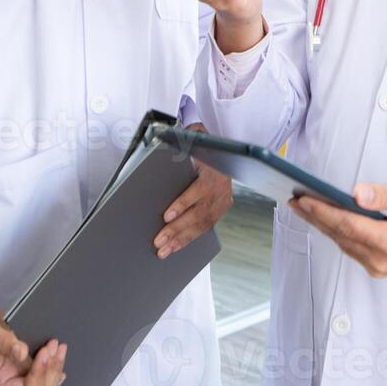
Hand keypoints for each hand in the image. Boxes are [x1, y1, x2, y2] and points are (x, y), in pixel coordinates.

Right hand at [0, 293, 67, 385]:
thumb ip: (3, 343)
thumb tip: (21, 352)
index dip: (39, 375)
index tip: (42, 353)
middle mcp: (7, 375)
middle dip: (51, 370)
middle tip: (53, 348)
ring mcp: (15, 364)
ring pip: (44, 376)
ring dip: (55, 364)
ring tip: (57, 345)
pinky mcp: (21, 352)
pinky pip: (42, 362)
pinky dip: (52, 357)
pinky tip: (56, 348)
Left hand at [155, 124, 232, 257]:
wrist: (227, 150)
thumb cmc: (206, 146)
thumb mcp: (197, 137)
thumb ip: (185, 138)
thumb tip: (163, 136)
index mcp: (214, 169)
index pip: (199, 190)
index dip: (183, 203)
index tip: (168, 215)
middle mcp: (221, 186)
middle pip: (199, 212)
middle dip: (177, 228)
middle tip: (159, 239)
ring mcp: (223, 199)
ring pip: (203, 224)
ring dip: (182, 239)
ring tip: (164, 249)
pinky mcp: (222, 208)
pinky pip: (206, 227)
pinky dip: (190, 238)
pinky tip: (176, 246)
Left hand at [291, 183, 386, 277]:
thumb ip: (383, 196)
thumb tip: (356, 193)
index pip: (346, 224)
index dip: (321, 211)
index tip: (302, 198)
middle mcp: (380, 260)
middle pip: (339, 235)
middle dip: (315, 217)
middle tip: (294, 200)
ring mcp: (378, 267)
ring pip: (342, 243)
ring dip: (323, 225)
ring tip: (305, 207)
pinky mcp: (378, 267)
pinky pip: (351, 248)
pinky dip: (337, 233)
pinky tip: (327, 219)